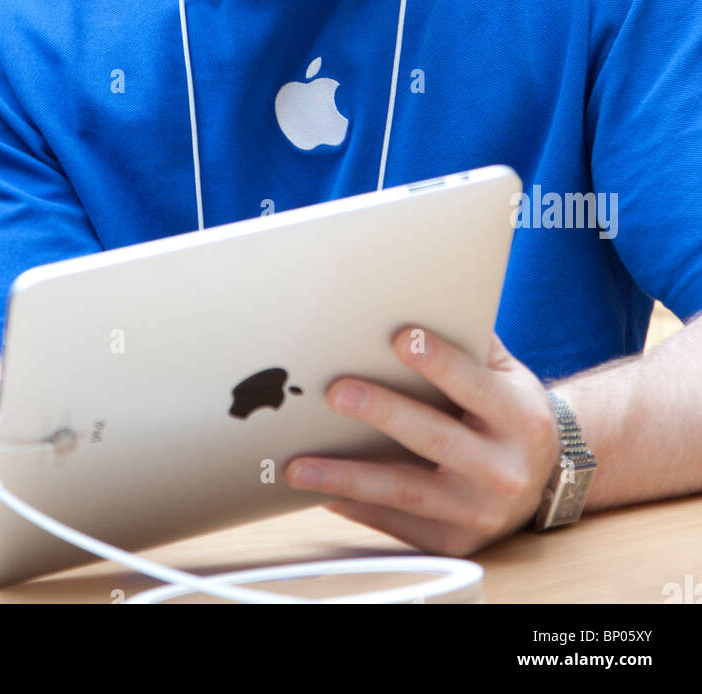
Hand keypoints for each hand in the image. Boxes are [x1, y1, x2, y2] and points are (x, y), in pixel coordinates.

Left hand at [286, 329, 559, 555]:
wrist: (544, 478)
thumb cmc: (509, 412)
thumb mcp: (507, 375)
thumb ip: (470, 343)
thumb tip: (414, 304)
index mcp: (519, 419)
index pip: (474, 385)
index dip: (439, 362)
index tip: (400, 337)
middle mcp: (504, 470)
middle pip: (435, 439)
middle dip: (383, 413)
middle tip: (335, 393)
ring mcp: (480, 512)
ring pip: (406, 492)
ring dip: (349, 477)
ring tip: (300, 465)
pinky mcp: (456, 540)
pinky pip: (398, 524)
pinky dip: (357, 507)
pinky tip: (321, 492)